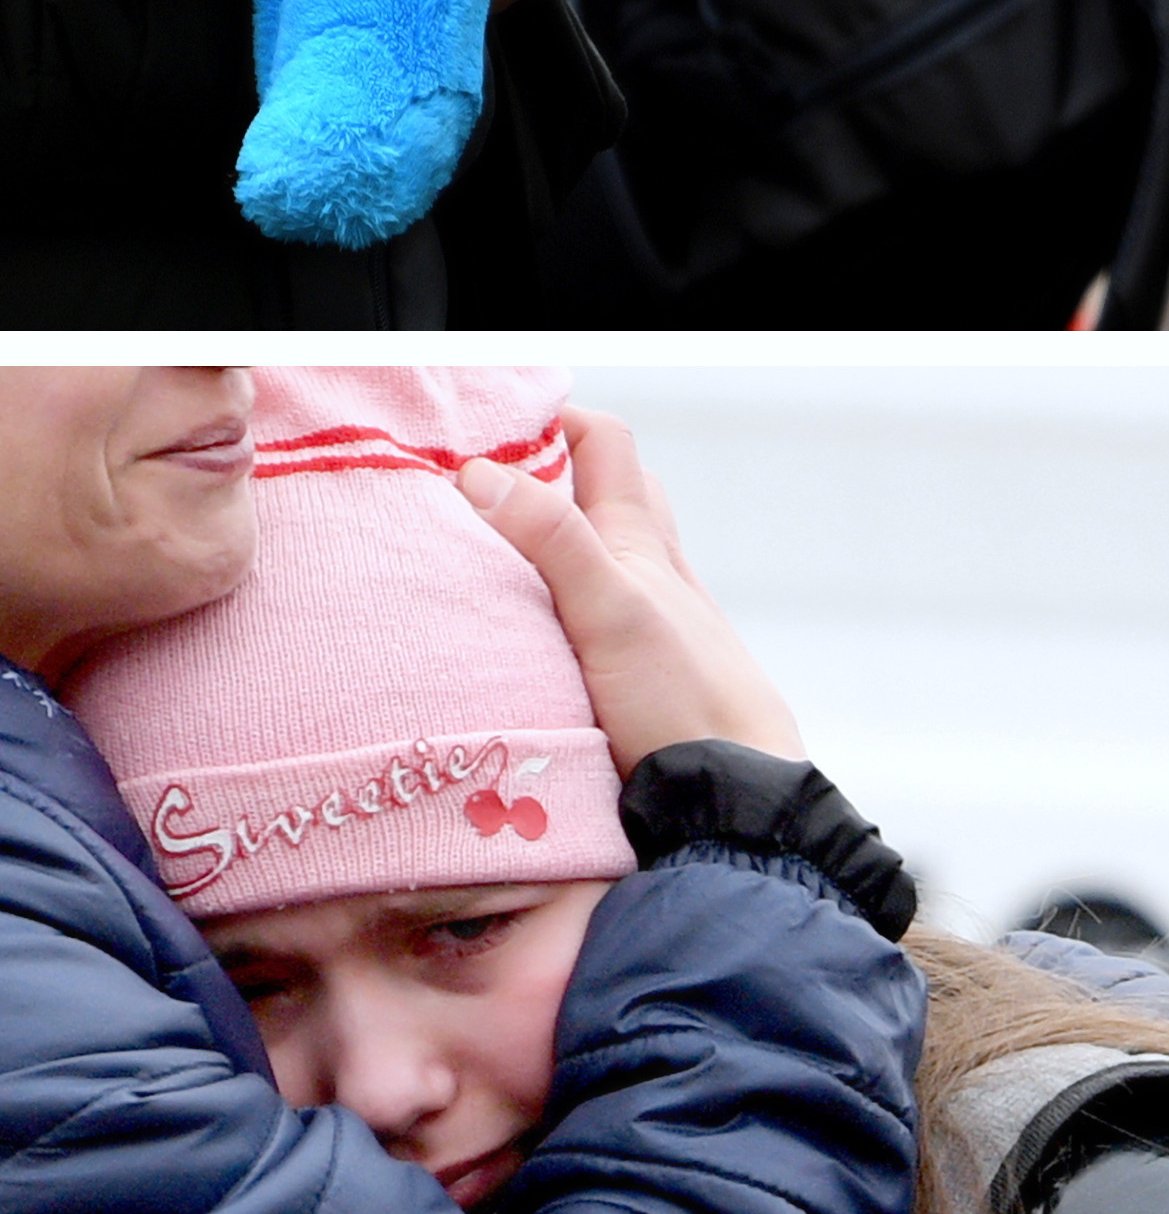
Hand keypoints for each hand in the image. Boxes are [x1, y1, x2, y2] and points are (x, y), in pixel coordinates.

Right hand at [452, 407, 803, 762]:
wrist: (733, 794)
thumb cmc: (682, 700)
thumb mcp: (609, 610)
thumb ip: (552, 539)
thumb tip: (480, 474)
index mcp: (640, 541)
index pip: (605, 443)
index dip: (556, 419)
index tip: (487, 430)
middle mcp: (649, 571)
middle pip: (609, 490)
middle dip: (554, 470)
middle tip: (485, 482)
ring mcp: (646, 621)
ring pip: (601, 553)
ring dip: (555, 537)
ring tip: (493, 550)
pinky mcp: (635, 670)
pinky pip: (591, 609)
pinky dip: (557, 597)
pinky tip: (525, 626)